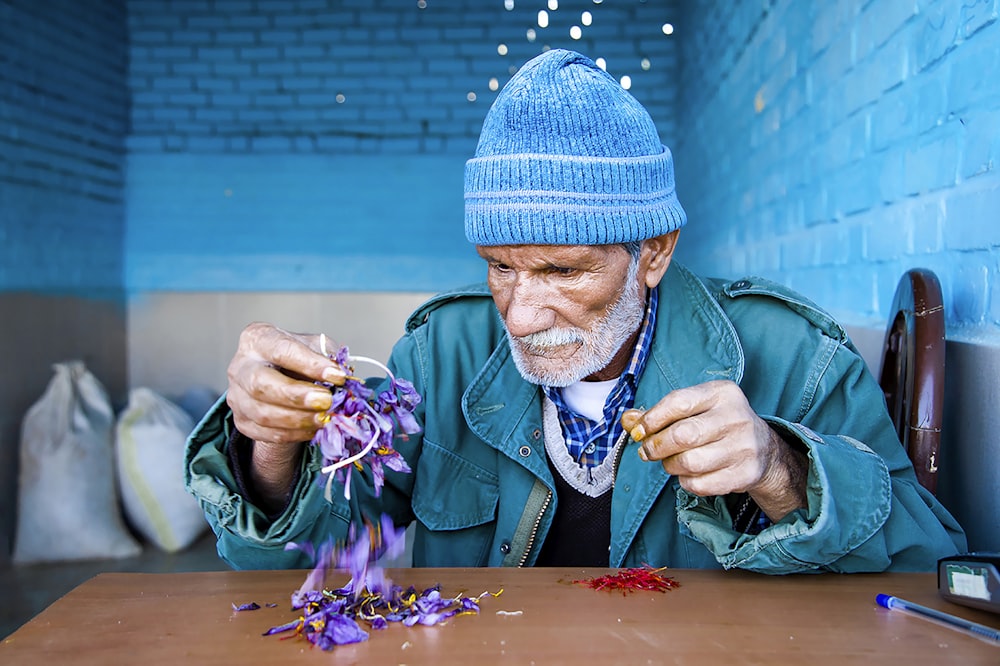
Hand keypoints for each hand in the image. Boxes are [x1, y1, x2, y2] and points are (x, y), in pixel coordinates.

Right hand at [226, 322, 347, 505]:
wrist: (283, 379)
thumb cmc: (299, 358)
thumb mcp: (315, 347)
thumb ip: (327, 357)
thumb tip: (339, 376)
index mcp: (257, 338)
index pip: (282, 350)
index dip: (310, 364)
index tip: (338, 376)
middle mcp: (240, 366)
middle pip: (260, 384)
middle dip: (296, 396)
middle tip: (326, 402)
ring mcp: (236, 395)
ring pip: (262, 414)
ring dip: (298, 419)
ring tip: (325, 418)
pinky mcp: (241, 421)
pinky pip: (265, 433)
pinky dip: (293, 434)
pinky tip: (313, 429)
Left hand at [621, 380, 806, 521]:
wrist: (764, 449)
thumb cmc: (718, 424)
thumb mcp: (694, 409)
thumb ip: (660, 414)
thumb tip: (628, 420)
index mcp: (722, 393)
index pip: (678, 403)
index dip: (651, 419)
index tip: (638, 431)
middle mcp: (736, 417)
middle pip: (683, 435)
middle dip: (656, 446)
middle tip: (647, 451)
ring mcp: (744, 446)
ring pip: (689, 462)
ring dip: (670, 466)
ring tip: (670, 462)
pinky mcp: (745, 474)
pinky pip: (700, 484)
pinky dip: (686, 482)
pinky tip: (689, 474)